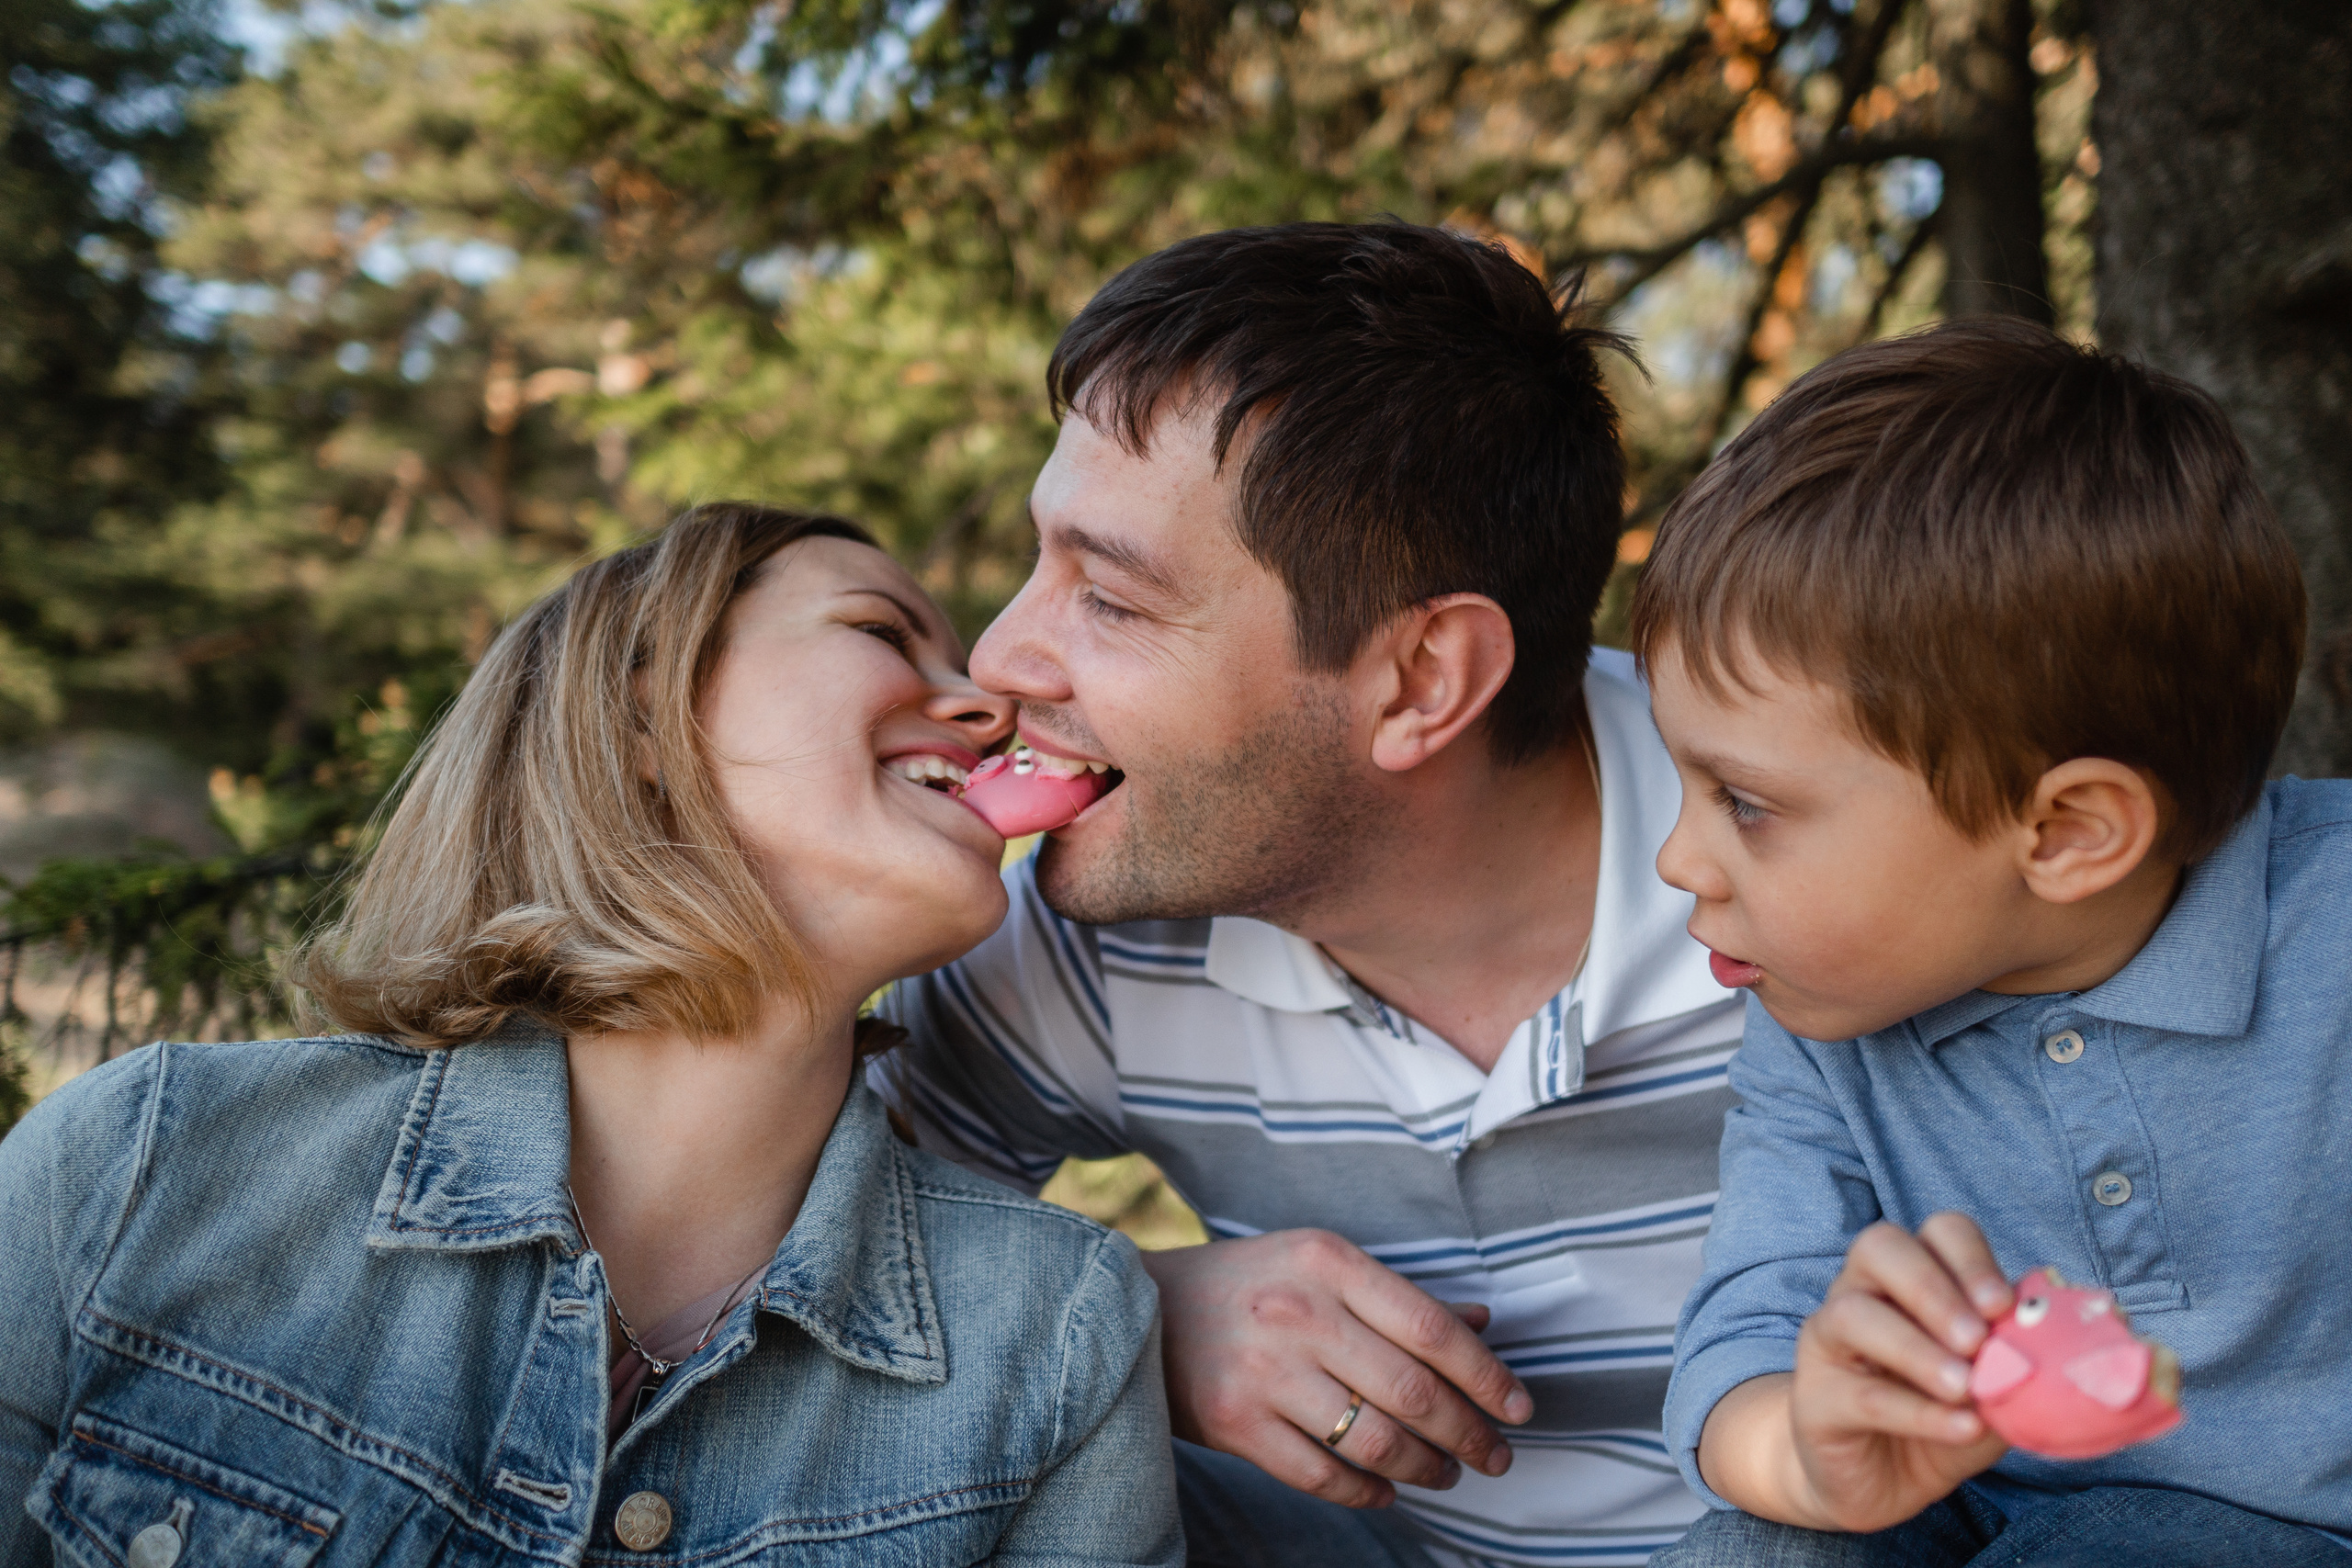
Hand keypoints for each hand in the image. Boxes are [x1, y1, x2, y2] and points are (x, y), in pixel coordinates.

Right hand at [1139, 1230, 1534, 1507]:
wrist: (1137, 1308)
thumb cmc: (1247, 1285)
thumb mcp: (1319, 1264)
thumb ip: (1399, 1297)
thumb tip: (1483, 1324)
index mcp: (1328, 1261)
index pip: (1432, 1327)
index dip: (1487, 1376)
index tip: (1520, 1408)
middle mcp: (1299, 1312)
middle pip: (1413, 1390)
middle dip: (1470, 1433)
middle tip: (1496, 1455)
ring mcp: (1264, 1371)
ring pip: (1374, 1440)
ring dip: (1426, 1467)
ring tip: (1447, 1472)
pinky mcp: (1234, 1423)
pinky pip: (1323, 1474)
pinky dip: (1368, 1491)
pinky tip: (1388, 1490)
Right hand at [1702, 1213, 2014, 1532]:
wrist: (1882, 1486)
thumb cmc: (1943, 1422)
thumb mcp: (1996, 1390)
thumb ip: (2023, 1362)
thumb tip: (2068, 1340)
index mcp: (1915, 1276)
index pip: (1940, 1233)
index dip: (1972, 1260)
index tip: (2005, 1307)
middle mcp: (1864, 1290)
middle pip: (1880, 1247)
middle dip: (1933, 1289)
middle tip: (1977, 1340)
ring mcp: (1829, 1339)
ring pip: (1853, 1313)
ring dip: (1917, 1348)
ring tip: (1965, 1388)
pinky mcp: (1814, 1397)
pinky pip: (1861, 1394)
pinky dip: (1918, 1411)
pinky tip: (1961, 1428)